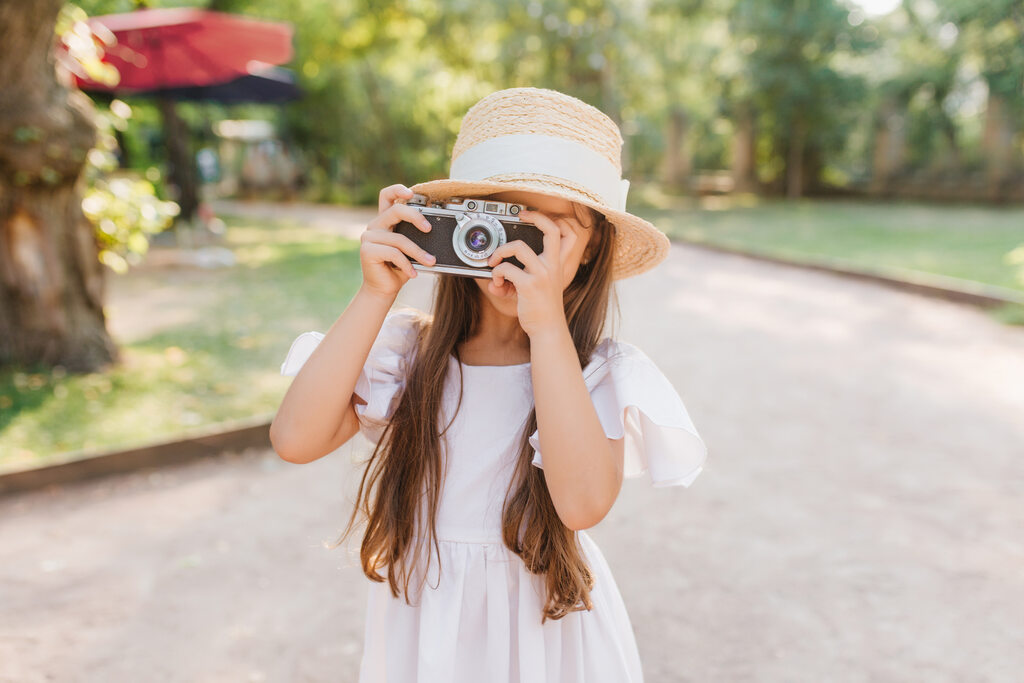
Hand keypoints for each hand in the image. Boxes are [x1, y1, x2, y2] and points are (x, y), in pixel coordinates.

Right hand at [359, 184, 436, 299]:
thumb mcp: (410, 249)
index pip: (387, 196)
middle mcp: (375, 225)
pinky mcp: (367, 250)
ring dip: (418, 252)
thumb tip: (430, 227)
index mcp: (385, 221)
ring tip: (430, 262)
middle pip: (396, 210)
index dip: (397, 189)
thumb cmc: (398, 268)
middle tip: (428, 229)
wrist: (383, 289)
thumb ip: (415, 236)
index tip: (412, 193)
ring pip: (399, 239)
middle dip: (415, 216)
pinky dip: (407, 265)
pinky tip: (413, 273)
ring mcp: (369, 237)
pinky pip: (394, 253)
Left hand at [485, 208, 577, 337]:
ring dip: (501, 252)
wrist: (548, 329)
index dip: (549, 219)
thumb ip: (519, 277)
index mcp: (558, 264)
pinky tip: (497, 283)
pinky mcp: (529, 285)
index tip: (531, 215)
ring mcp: (542, 274)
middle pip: (550, 230)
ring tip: (494, 261)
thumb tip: (495, 278)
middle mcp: (553, 265)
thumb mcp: (540, 287)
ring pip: (518, 247)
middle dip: (534, 217)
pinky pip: (505, 269)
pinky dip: (496, 274)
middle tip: (520, 216)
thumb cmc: (542, 308)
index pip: (564, 233)